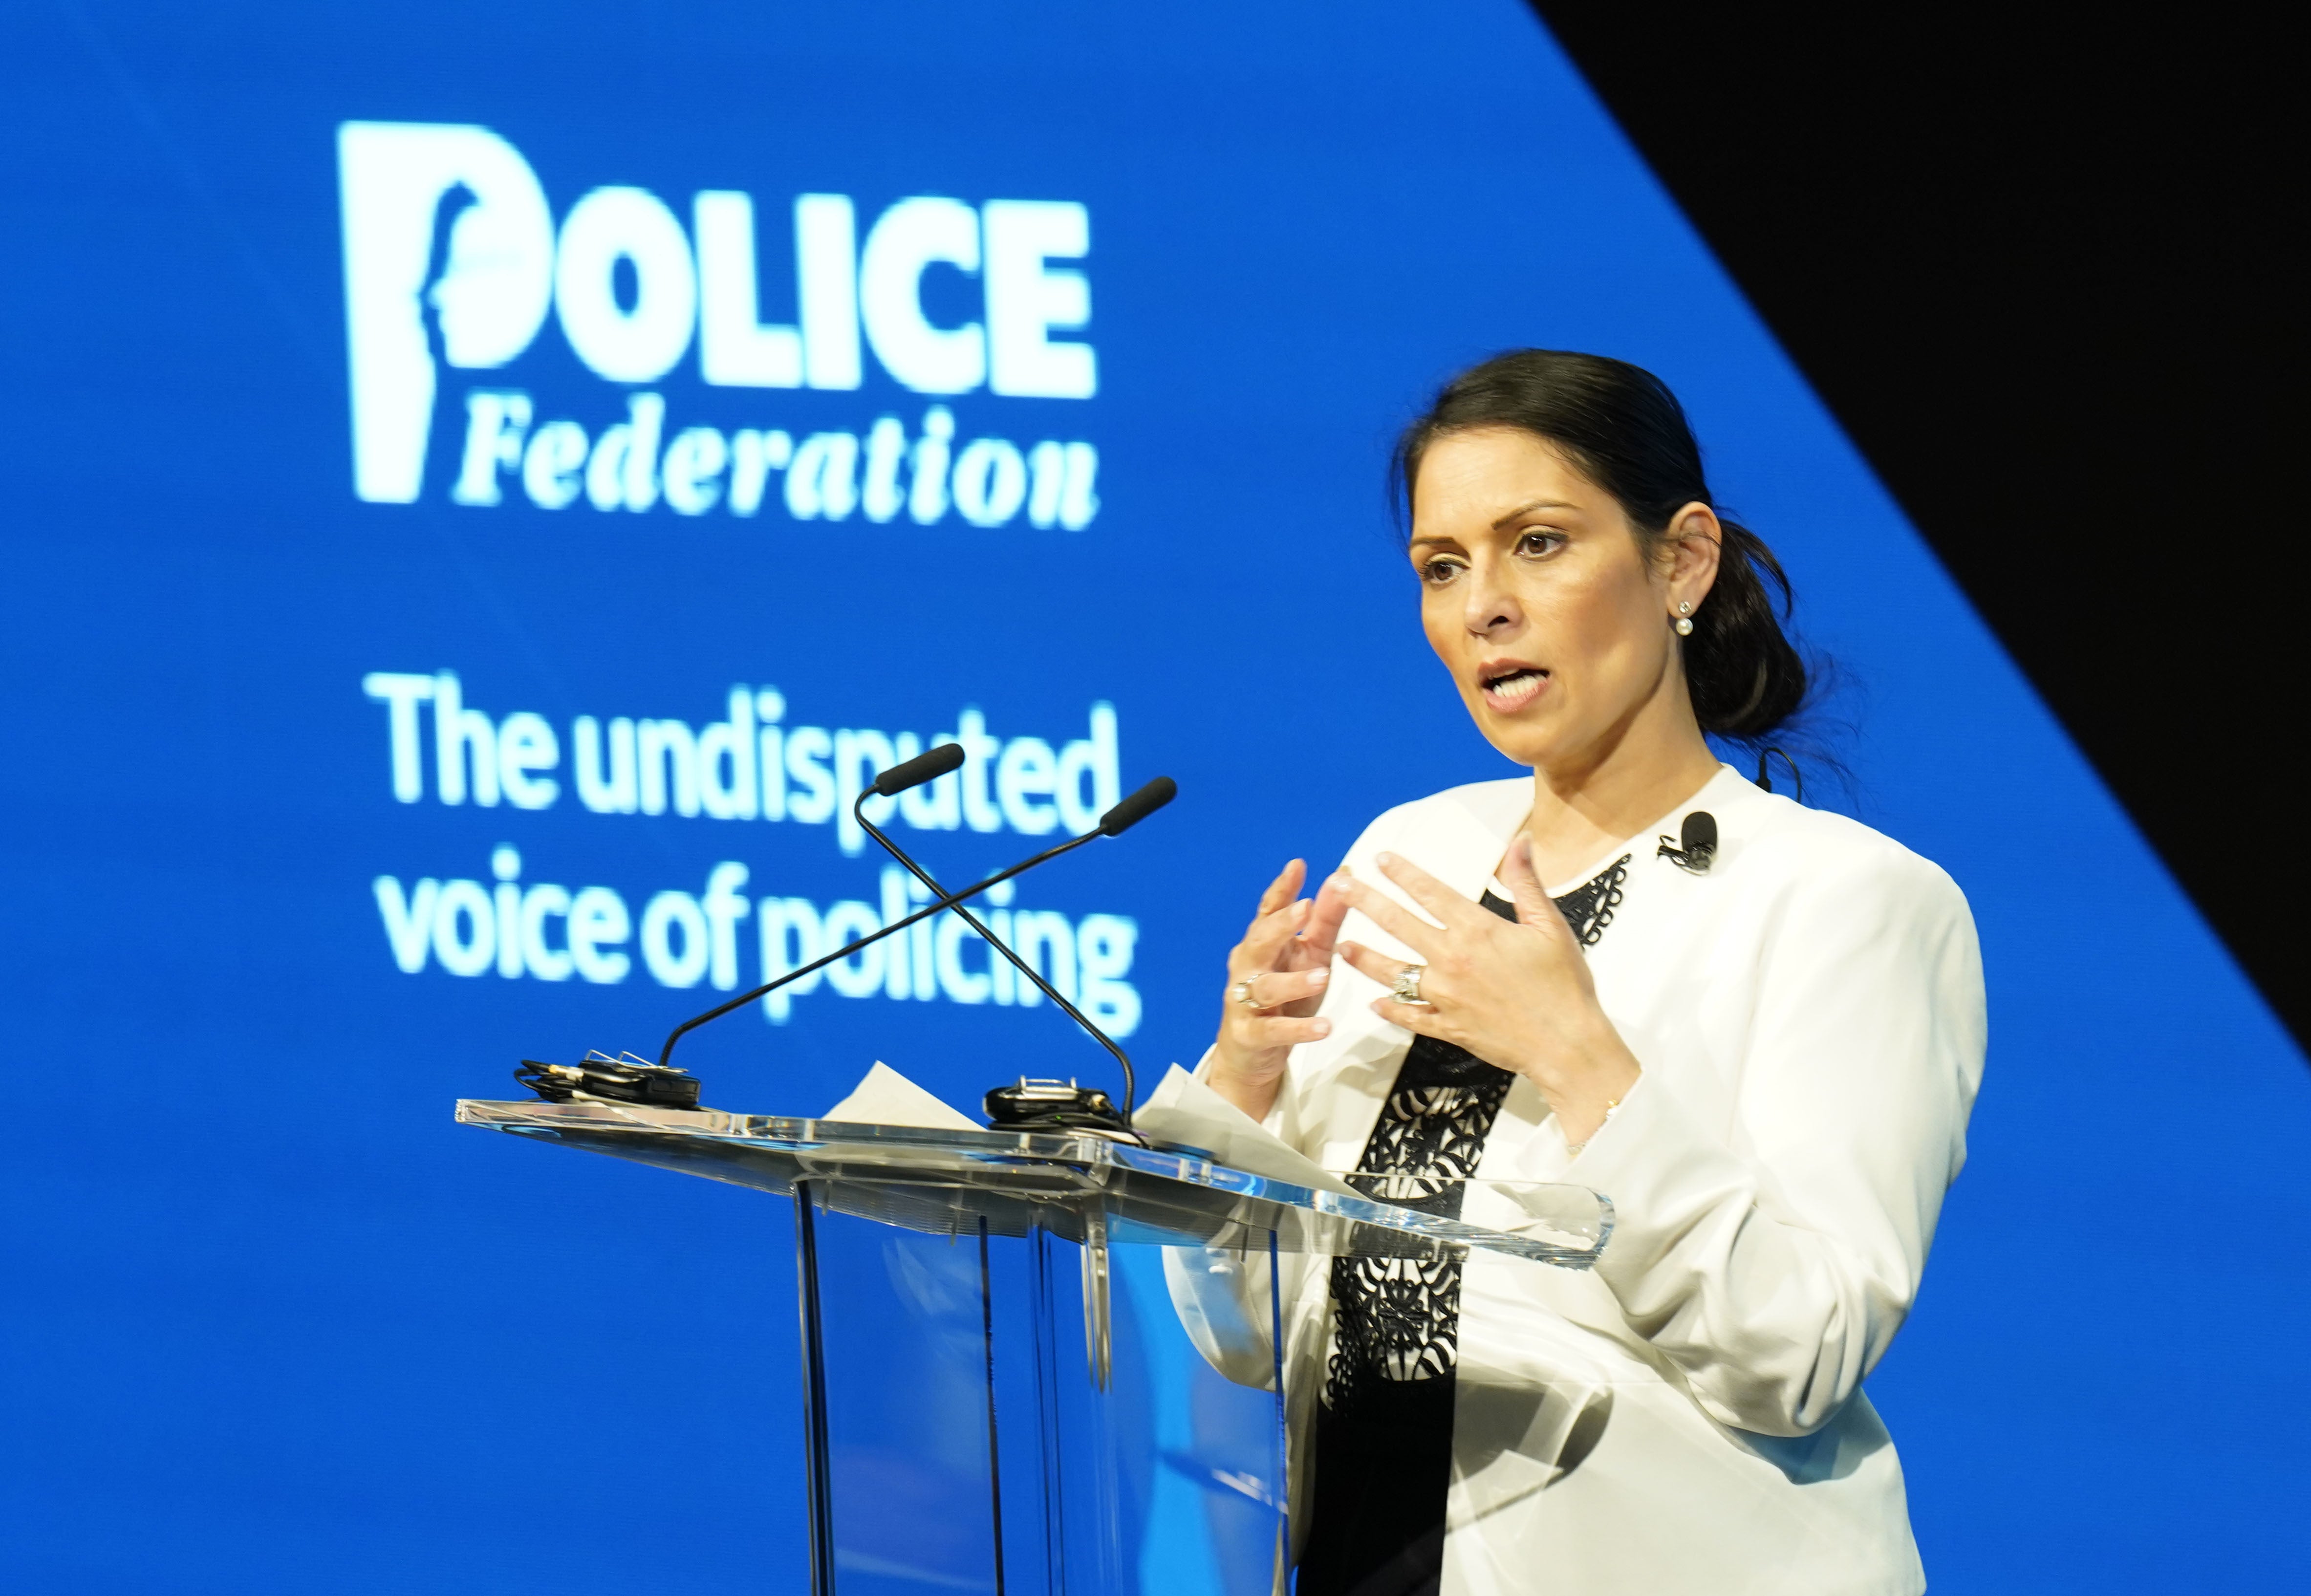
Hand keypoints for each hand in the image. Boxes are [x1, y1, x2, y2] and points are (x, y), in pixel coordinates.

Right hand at [1208, 859, 1351, 1120]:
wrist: (1252, 1053)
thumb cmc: (1285, 997)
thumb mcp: (1311, 955)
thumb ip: (1325, 918)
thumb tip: (1343, 876)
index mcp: (1264, 943)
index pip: (1269, 910)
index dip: (1282, 889)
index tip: (1297, 866)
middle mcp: (1248, 966)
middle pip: (1260, 941)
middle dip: (1281, 924)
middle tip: (1305, 909)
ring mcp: (1244, 1000)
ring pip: (1266, 987)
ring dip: (1293, 981)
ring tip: (1323, 975)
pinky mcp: (1250, 1035)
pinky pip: (1273, 1030)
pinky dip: (1298, 1029)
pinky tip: (1324, 1027)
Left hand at [1333, 838, 1639, 1145]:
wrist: (1568, 1045)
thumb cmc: (1565, 985)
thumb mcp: (1550, 926)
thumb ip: (1527, 882)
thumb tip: (1521, 841)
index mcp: (1478, 930)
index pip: (1430, 892)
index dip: (1402, 873)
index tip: (1379, 859)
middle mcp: (1453, 960)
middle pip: (1397, 924)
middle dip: (1364, 902)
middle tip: (1339, 888)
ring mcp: (1445, 996)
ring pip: (1391, 972)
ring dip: (1363, 957)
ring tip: (1340, 946)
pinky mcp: (1447, 1027)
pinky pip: (1409, 1016)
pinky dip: (1390, 1009)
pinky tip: (1374, 1002)